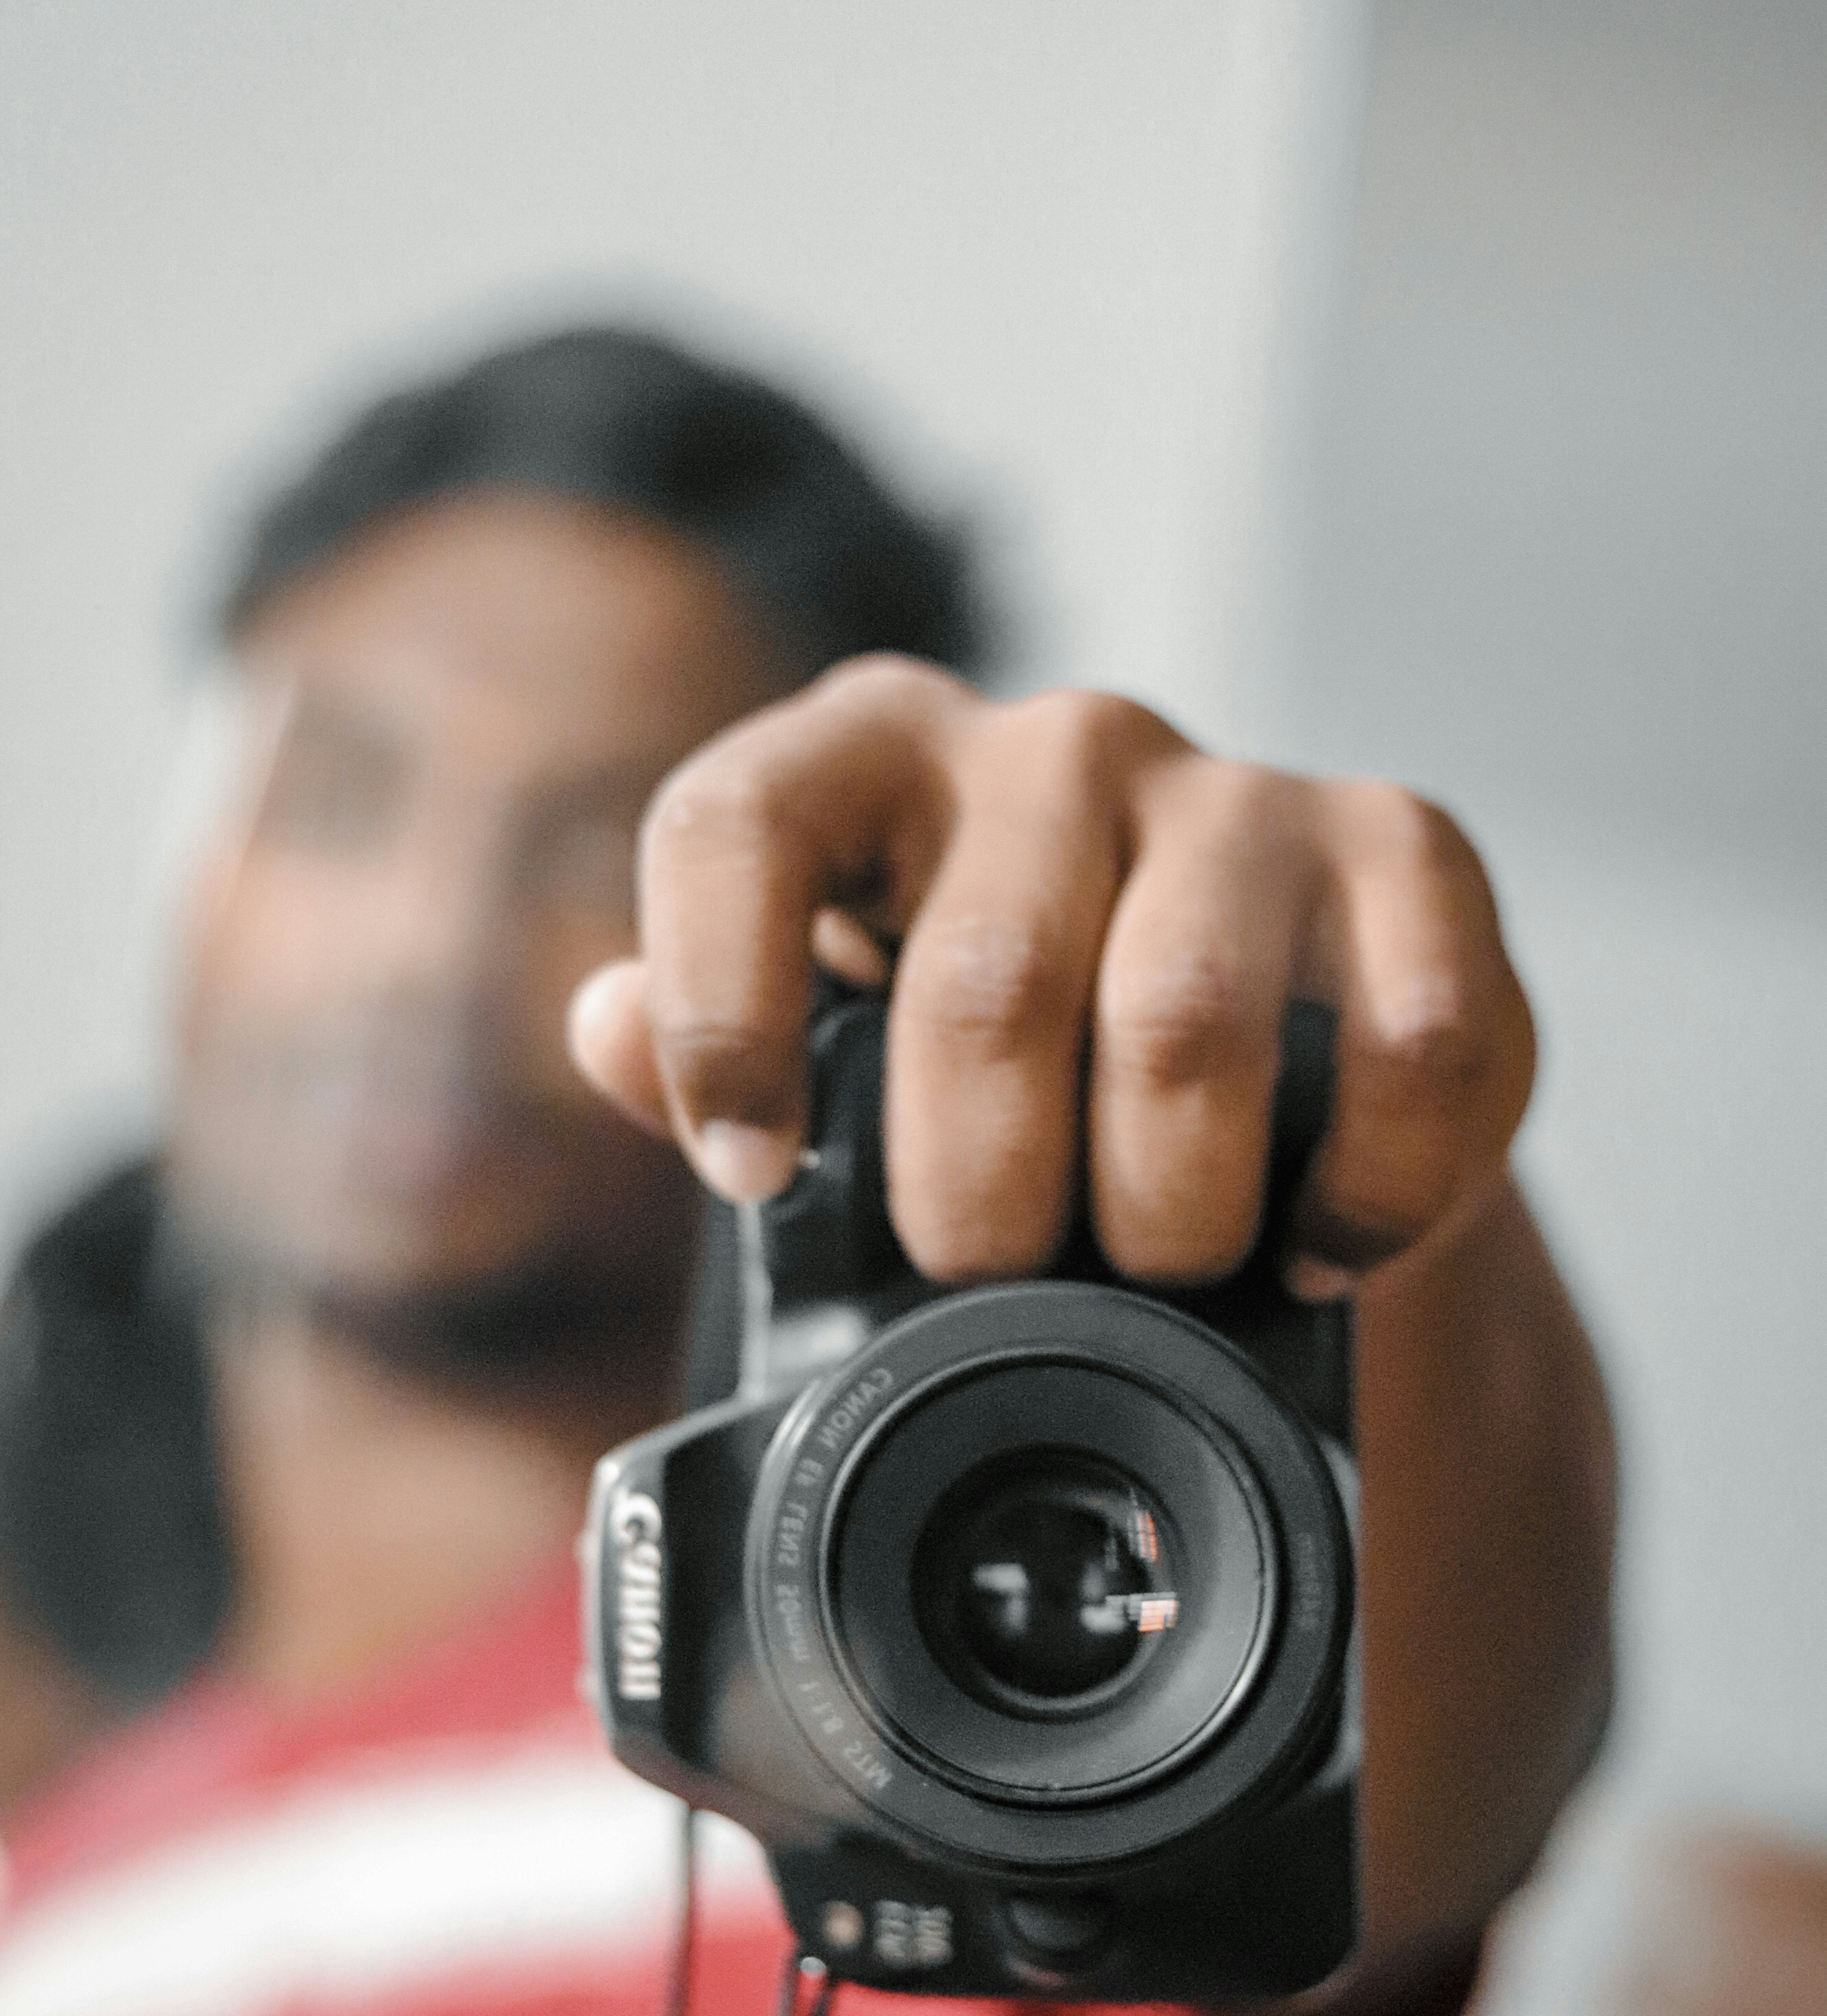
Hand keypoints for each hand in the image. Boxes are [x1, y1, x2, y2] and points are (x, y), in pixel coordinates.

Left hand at [567, 658, 1534, 1290]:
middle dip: (975, 1195)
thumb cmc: (1012, 1063)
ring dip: (1162, 1209)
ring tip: (1156, 1266)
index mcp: (875, 760)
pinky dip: (1357, 1199)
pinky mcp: (1411, 856)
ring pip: (1185, 1024)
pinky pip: (1404, 1050)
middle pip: (980, 984)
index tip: (753, 1171)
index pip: (737, 821)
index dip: (724, 1008)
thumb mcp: (839, 1056)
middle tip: (990, 1270)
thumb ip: (713, 1040)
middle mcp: (1053, 745)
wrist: (1263, 1057)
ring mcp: (1242, 792)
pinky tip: (1314, 1242)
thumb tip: (605, 1026)